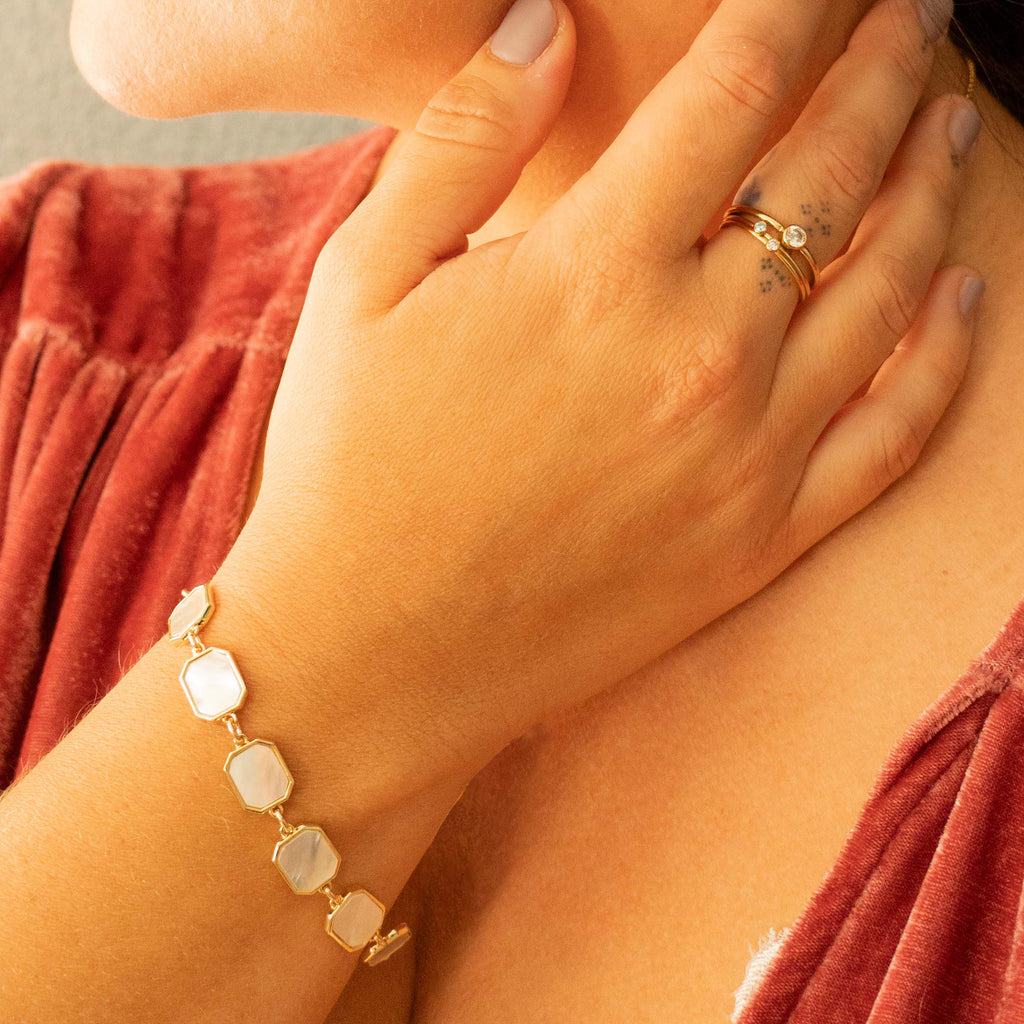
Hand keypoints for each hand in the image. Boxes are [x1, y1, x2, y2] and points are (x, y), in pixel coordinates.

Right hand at [221, 0, 980, 802]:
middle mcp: (698, 352)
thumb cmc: (353, 466)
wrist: (375, 652)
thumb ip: (466, 137)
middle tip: (916, 17)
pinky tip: (965, 289)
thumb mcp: (364, 281)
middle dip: (887, 69)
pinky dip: (946, 352)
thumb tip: (543, 22)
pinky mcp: (763, 539)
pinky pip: (896, 432)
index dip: (796, 6)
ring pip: (893, 287)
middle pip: (837, 172)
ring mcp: (747, 453)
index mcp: (596, 271)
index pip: (737, 85)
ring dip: (934, 186)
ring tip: (950, 122)